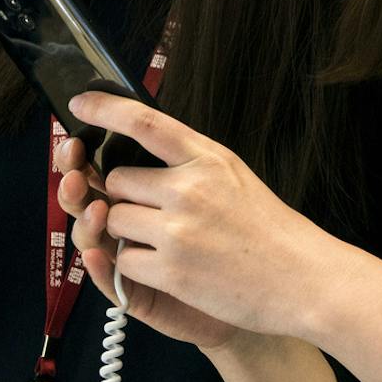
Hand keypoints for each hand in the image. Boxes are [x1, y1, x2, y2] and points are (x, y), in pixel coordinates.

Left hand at [63, 92, 353, 346]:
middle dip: (125, 198)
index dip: (106, 108)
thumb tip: (139, 154)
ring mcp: (178, 230)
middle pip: (116, 181)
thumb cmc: (268, 230)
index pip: (144, 121)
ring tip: (170, 244)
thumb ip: (189, 164)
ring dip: (129, 234)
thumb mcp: (233, 177)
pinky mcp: (170, 270)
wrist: (302, 278)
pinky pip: (122, 261)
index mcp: (207, 158)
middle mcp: (189, 188)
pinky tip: (174, 269)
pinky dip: (138, 268)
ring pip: (113, 221)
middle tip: (157, 214)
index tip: (79, 103)